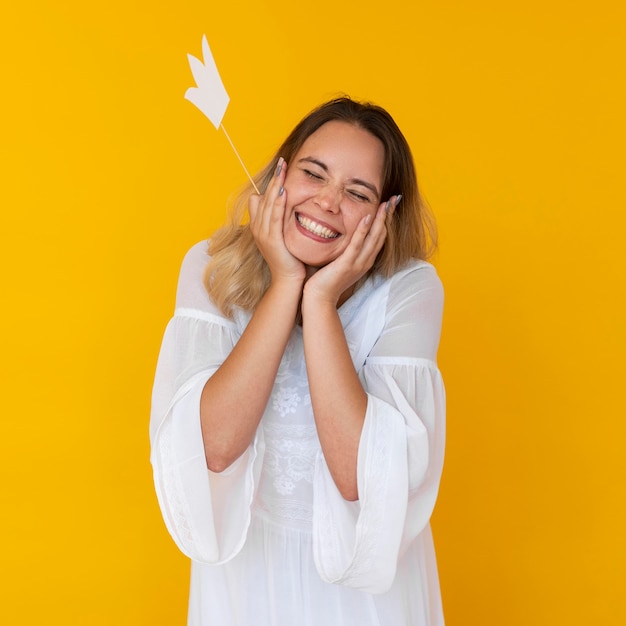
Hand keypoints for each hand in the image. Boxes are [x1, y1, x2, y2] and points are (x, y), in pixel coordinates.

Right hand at [248, 158, 305, 283]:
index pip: (263, 198)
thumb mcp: (284, 236)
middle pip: (265, 197)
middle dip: (274, 179)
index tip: (281, 168)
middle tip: (282, 162)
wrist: (288, 280)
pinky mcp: (272, 240)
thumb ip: (282, 221)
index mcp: (260, 226)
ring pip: (269, 204)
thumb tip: (286, 208)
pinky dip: (278, 203)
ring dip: (276, 186)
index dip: (272, 183)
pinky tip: (284, 192)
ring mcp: (264, 234)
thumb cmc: (289, 259)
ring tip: (282, 170)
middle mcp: (258, 228)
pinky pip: (274, 217)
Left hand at [303, 195, 400, 304]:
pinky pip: (357, 245)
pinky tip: (367, 217)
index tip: (390, 204)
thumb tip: (344, 233)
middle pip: (381, 235)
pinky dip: (363, 231)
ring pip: (374, 238)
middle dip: (388, 216)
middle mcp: (365, 261)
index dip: (386, 220)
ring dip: (380, 220)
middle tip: (395, 198)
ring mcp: (357, 263)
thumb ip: (346, 249)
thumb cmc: (326, 280)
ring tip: (386, 203)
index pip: (380, 236)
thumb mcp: (341, 262)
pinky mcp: (347, 264)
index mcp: (365, 260)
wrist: (319, 298)